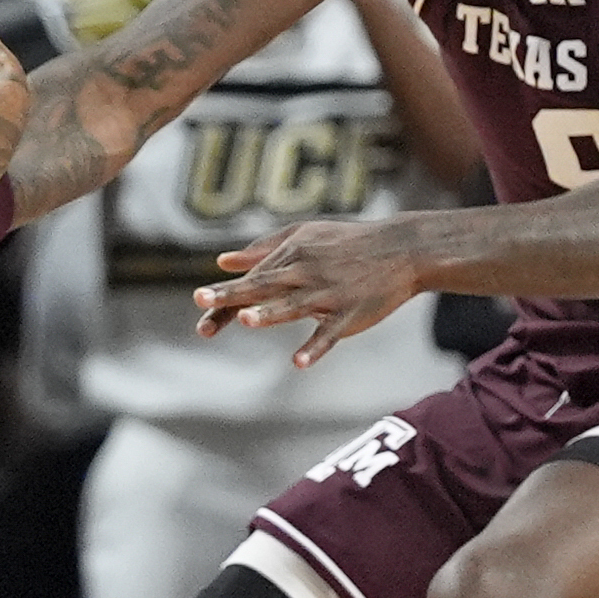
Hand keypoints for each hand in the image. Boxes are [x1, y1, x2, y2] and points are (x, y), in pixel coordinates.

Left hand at [194, 219, 424, 365]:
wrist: (400, 248)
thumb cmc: (347, 242)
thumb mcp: (303, 235)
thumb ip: (261, 249)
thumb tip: (222, 261)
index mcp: (290, 258)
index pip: (251, 281)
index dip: (225, 295)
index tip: (198, 301)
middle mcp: (304, 274)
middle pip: (262, 287)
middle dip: (232, 295)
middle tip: (201, 299)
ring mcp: (327, 294)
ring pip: (294, 305)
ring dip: (271, 313)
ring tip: (249, 319)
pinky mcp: (349, 314)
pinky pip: (329, 333)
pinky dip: (315, 347)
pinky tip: (299, 362)